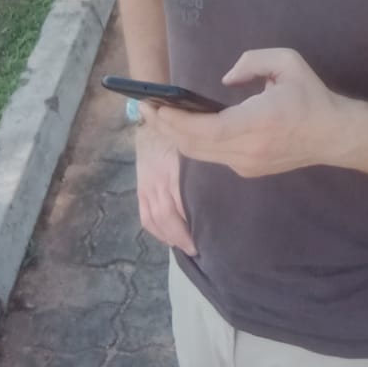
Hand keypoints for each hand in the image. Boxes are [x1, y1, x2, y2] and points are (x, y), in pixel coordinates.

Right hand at [135, 116, 196, 253]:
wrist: (155, 117)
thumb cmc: (183, 132)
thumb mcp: (195, 147)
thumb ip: (206, 165)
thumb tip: (226, 183)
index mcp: (173, 170)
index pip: (179, 203)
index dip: (189, 222)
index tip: (206, 235)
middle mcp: (157, 180)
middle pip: (167, 216)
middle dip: (181, 235)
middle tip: (198, 249)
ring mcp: (147, 185)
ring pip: (154, 219)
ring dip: (169, 236)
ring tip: (185, 247)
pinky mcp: (141, 189)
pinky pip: (145, 216)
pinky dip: (156, 231)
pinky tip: (168, 239)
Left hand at [156, 48, 349, 178]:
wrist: (333, 135)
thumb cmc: (310, 96)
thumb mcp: (288, 63)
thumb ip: (252, 62)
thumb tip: (225, 80)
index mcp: (257, 123)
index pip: (205, 130)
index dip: (175, 121)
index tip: (154, 105)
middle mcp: (248, 150)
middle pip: (193, 146)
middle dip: (166, 127)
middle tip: (146, 107)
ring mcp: (247, 165)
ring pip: (199, 155)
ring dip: (176, 137)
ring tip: (159, 116)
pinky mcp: (248, 171)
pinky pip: (213, 157)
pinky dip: (194, 143)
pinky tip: (186, 127)